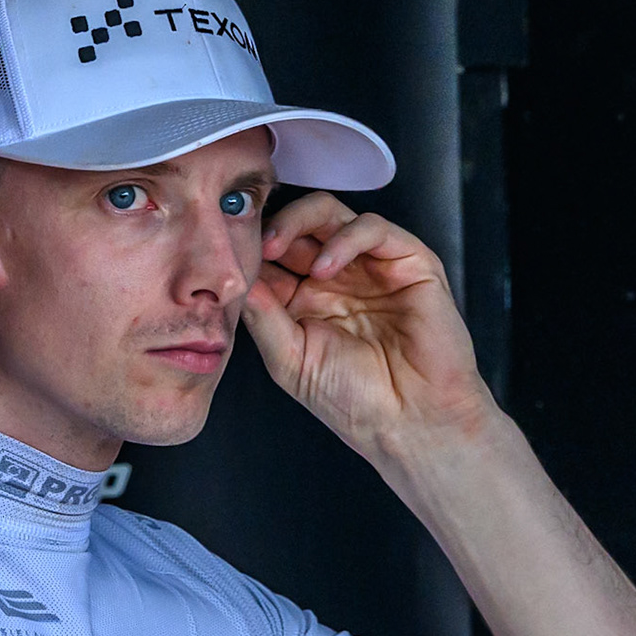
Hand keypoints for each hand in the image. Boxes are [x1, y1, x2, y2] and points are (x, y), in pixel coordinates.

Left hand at [240, 192, 497, 464]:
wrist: (410, 422)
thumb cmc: (355, 400)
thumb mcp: (289, 360)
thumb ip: (262, 316)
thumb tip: (234, 278)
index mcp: (304, 298)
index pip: (273, 254)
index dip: (250, 248)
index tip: (226, 254)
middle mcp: (336, 276)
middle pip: (298, 225)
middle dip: (270, 224)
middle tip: (251, 241)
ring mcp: (370, 267)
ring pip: (331, 214)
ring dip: (298, 220)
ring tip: (277, 247)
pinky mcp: (408, 262)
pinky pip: (373, 228)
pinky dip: (344, 238)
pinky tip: (324, 268)